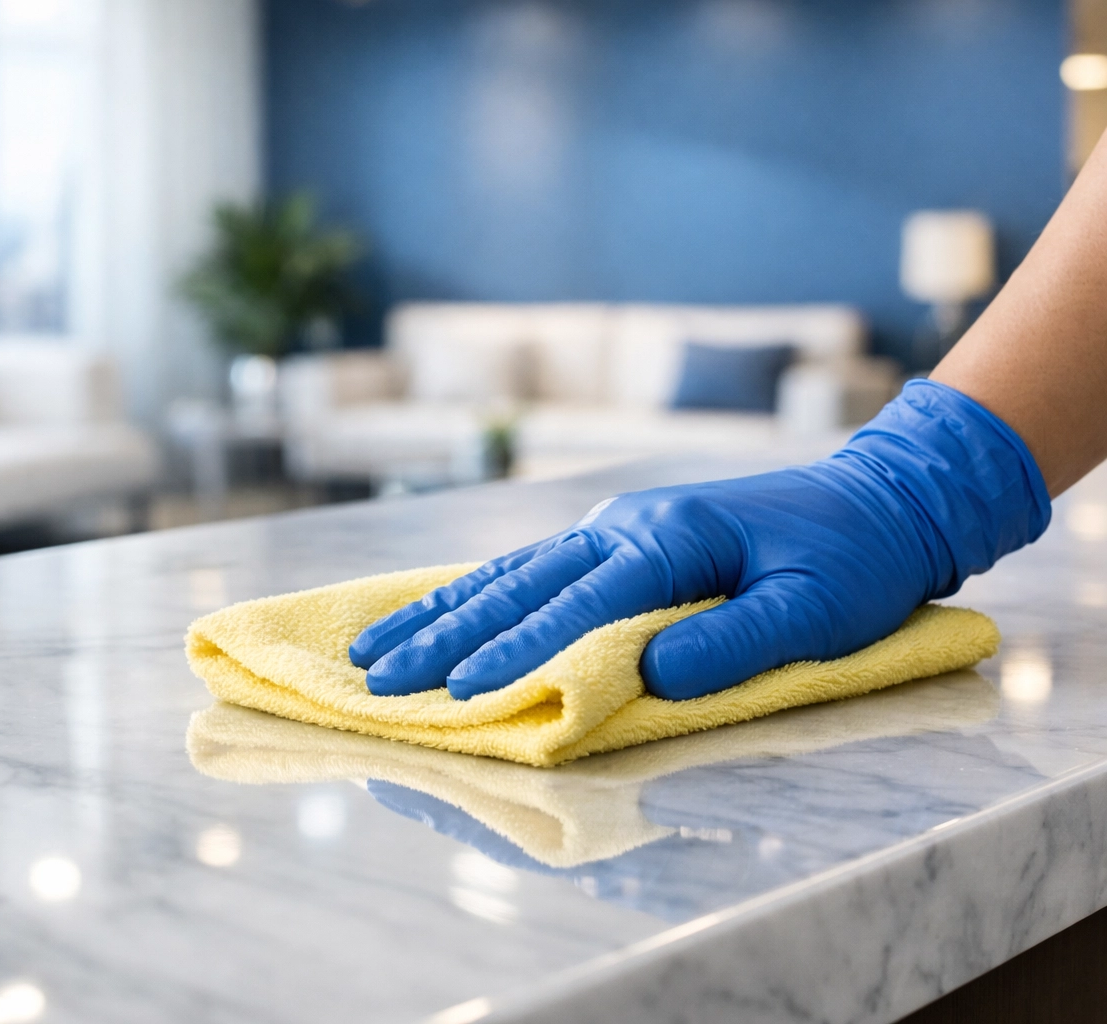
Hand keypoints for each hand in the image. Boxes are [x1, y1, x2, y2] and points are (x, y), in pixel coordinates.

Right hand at [351, 380, 1050, 700]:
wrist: (877, 499)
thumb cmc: (854, 563)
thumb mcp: (819, 610)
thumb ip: (735, 642)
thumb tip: (647, 678)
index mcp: (670, 539)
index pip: (577, 608)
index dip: (515, 654)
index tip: (455, 694)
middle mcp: (626, 524)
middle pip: (519, 586)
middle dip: (445, 637)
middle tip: (378, 679)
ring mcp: (615, 525)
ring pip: (511, 572)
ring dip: (442, 613)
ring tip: (375, 650)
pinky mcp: (616, 536)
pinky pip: (531, 567)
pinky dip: (476, 593)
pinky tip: (436, 613)